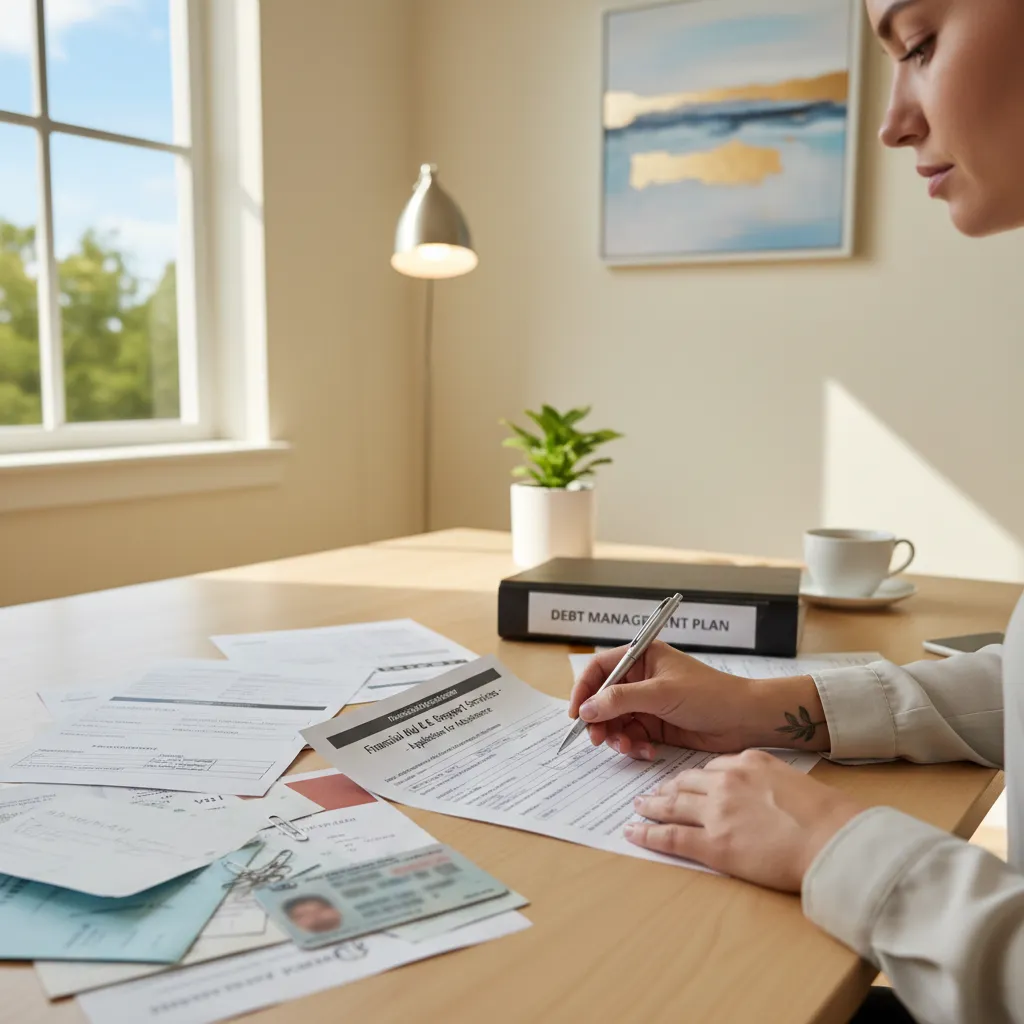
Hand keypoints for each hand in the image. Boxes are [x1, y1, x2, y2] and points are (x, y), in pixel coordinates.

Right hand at [568, 642, 766, 758]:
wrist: (744, 720)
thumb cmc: (709, 694)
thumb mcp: (661, 693)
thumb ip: (621, 700)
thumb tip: (587, 708)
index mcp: (641, 658)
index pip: (600, 668)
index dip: (584, 689)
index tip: (577, 714)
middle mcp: (641, 679)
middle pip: (603, 699)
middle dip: (599, 720)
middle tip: (598, 739)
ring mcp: (648, 703)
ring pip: (615, 721)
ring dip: (617, 737)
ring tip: (628, 747)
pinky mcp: (656, 725)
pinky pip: (632, 736)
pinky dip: (634, 746)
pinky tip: (648, 751)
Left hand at [626, 750, 865, 890]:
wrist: (833, 839)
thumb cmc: (826, 815)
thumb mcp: (793, 779)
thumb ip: (767, 780)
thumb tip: (757, 793)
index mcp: (747, 762)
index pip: (710, 766)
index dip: (694, 777)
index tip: (684, 781)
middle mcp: (726, 781)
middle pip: (686, 783)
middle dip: (666, 788)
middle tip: (652, 792)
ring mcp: (717, 812)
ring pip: (673, 805)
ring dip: (651, 806)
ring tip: (638, 807)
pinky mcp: (714, 844)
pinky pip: (672, 836)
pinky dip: (648, 833)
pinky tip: (633, 832)